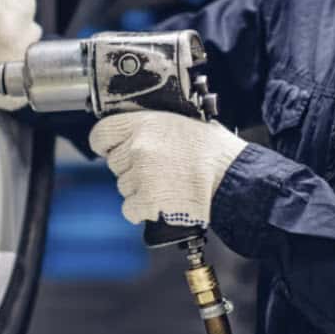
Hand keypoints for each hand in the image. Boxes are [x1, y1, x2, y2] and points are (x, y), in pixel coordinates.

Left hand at [89, 111, 247, 226]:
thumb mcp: (181, 124)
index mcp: (144, 124)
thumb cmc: (214, 152)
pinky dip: (141, 210)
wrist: (233, 179)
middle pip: (114, 163)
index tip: (109, 148)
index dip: (105, 144)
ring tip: (165, 185)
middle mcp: (138, 148)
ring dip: (138, 189)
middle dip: (131, 168)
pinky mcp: (146, 201)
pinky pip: (129, 208)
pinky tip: (160, 202)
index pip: (101, 134)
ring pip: (122, 187)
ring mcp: (140, 175)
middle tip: (156, 169)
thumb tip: (133, 135)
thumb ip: (151, 128)